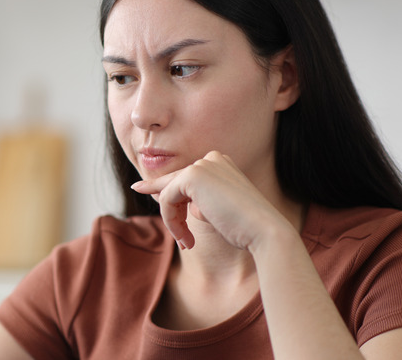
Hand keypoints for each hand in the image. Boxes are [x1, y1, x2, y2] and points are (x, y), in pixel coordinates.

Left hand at [131, 151, 286, 251]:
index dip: (161, 187)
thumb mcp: (216, 210)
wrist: (263, 231)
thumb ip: (195, 200)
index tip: (138, 188)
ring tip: (187, 242)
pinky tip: (185, 237)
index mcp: (221, 163)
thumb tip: (167, 196)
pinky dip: (171, 221)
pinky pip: (166, 199)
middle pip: (174, 183)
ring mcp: (202, 165)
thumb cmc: (244, 227)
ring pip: (168, 193)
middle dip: (170, 212)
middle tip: (182, 241)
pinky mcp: (192, 176)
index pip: (184, 176)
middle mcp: (211, 158)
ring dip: (173, 221)